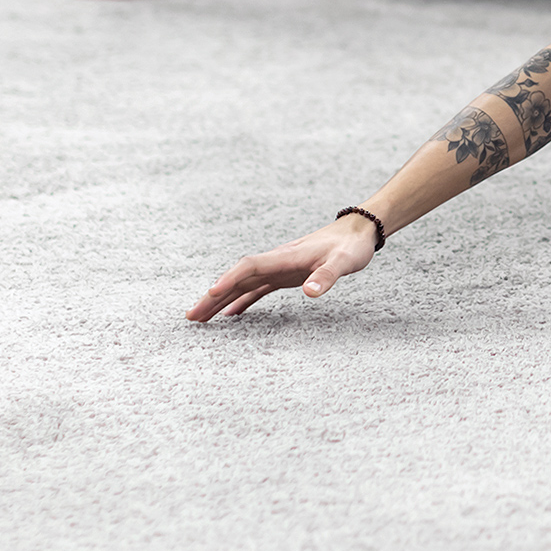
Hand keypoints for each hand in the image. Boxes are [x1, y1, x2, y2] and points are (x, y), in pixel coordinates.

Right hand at [188, 216, 379, 321]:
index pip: (249, 267)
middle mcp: (275, 262)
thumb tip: (310, 292)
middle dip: (213, 296)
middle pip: (237, 278)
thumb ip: (327, 276)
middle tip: (192, 316)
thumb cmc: (351, 246)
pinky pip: (256, 289)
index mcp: (285, 257)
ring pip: (242, 285)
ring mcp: (278, 269)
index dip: (230, 279)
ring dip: (221, 300)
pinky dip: (241, 301)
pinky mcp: (285, 275)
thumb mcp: (344, 262)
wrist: (358, 232)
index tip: (212, 294)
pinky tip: (230, 314)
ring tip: (200, 318)